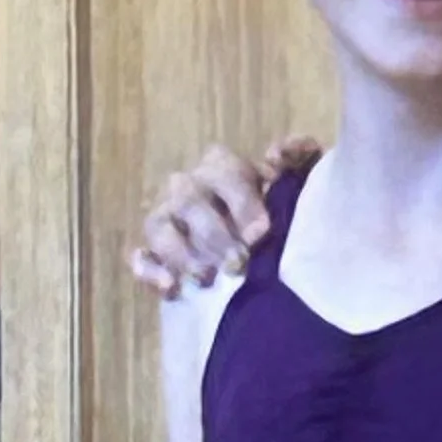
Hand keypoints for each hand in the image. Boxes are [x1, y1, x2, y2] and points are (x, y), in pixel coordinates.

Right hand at [127, 137, 318, 296]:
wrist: (266, 258)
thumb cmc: (282, 214)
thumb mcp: (299, 185)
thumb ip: (299, 160)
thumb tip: (278, 154)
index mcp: (222, 168)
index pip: (224, 171)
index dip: (242, 201)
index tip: (262, 232)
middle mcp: (190, 188)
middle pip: (189, 199)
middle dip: (214, 232)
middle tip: (239, 262)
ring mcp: (168, 220)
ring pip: (160, 226)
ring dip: (182, 252)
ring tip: (207, 277)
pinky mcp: (155, 254)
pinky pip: (141, 258)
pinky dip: (151, 270)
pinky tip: (171, 287)